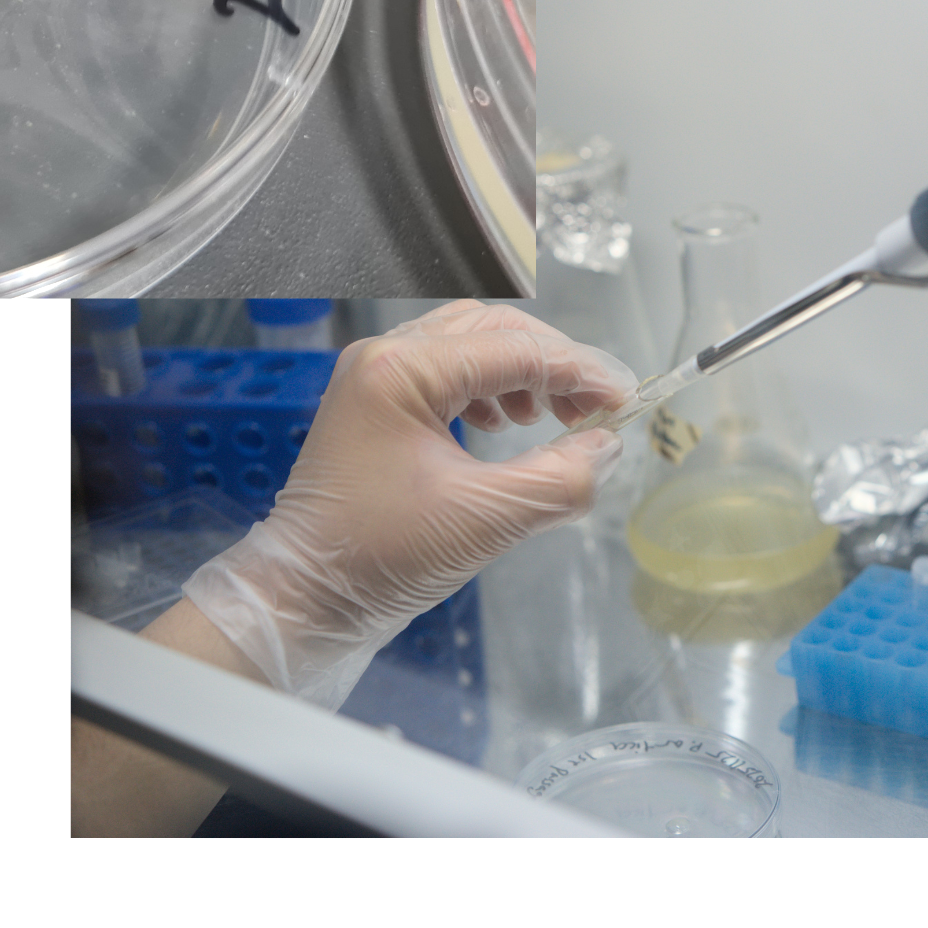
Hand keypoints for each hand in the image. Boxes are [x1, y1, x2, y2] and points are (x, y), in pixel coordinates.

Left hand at [183, 301, 633, 707]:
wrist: (303, 597)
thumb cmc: (377, 557)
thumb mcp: (484, 521)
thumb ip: (557, 480)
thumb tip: (605, 448)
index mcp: (400, 370)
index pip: (513, 350)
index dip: (578, 372)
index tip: (623, 401)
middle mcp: (382, 359)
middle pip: (491, 330)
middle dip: (551, 365)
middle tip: (594, 408)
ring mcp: (373, 380)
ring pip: (467, 347)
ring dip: (519, 373)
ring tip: (550, 419)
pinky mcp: (374, 408)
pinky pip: (444, 374)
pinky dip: (486, 391)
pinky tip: (505, 426)